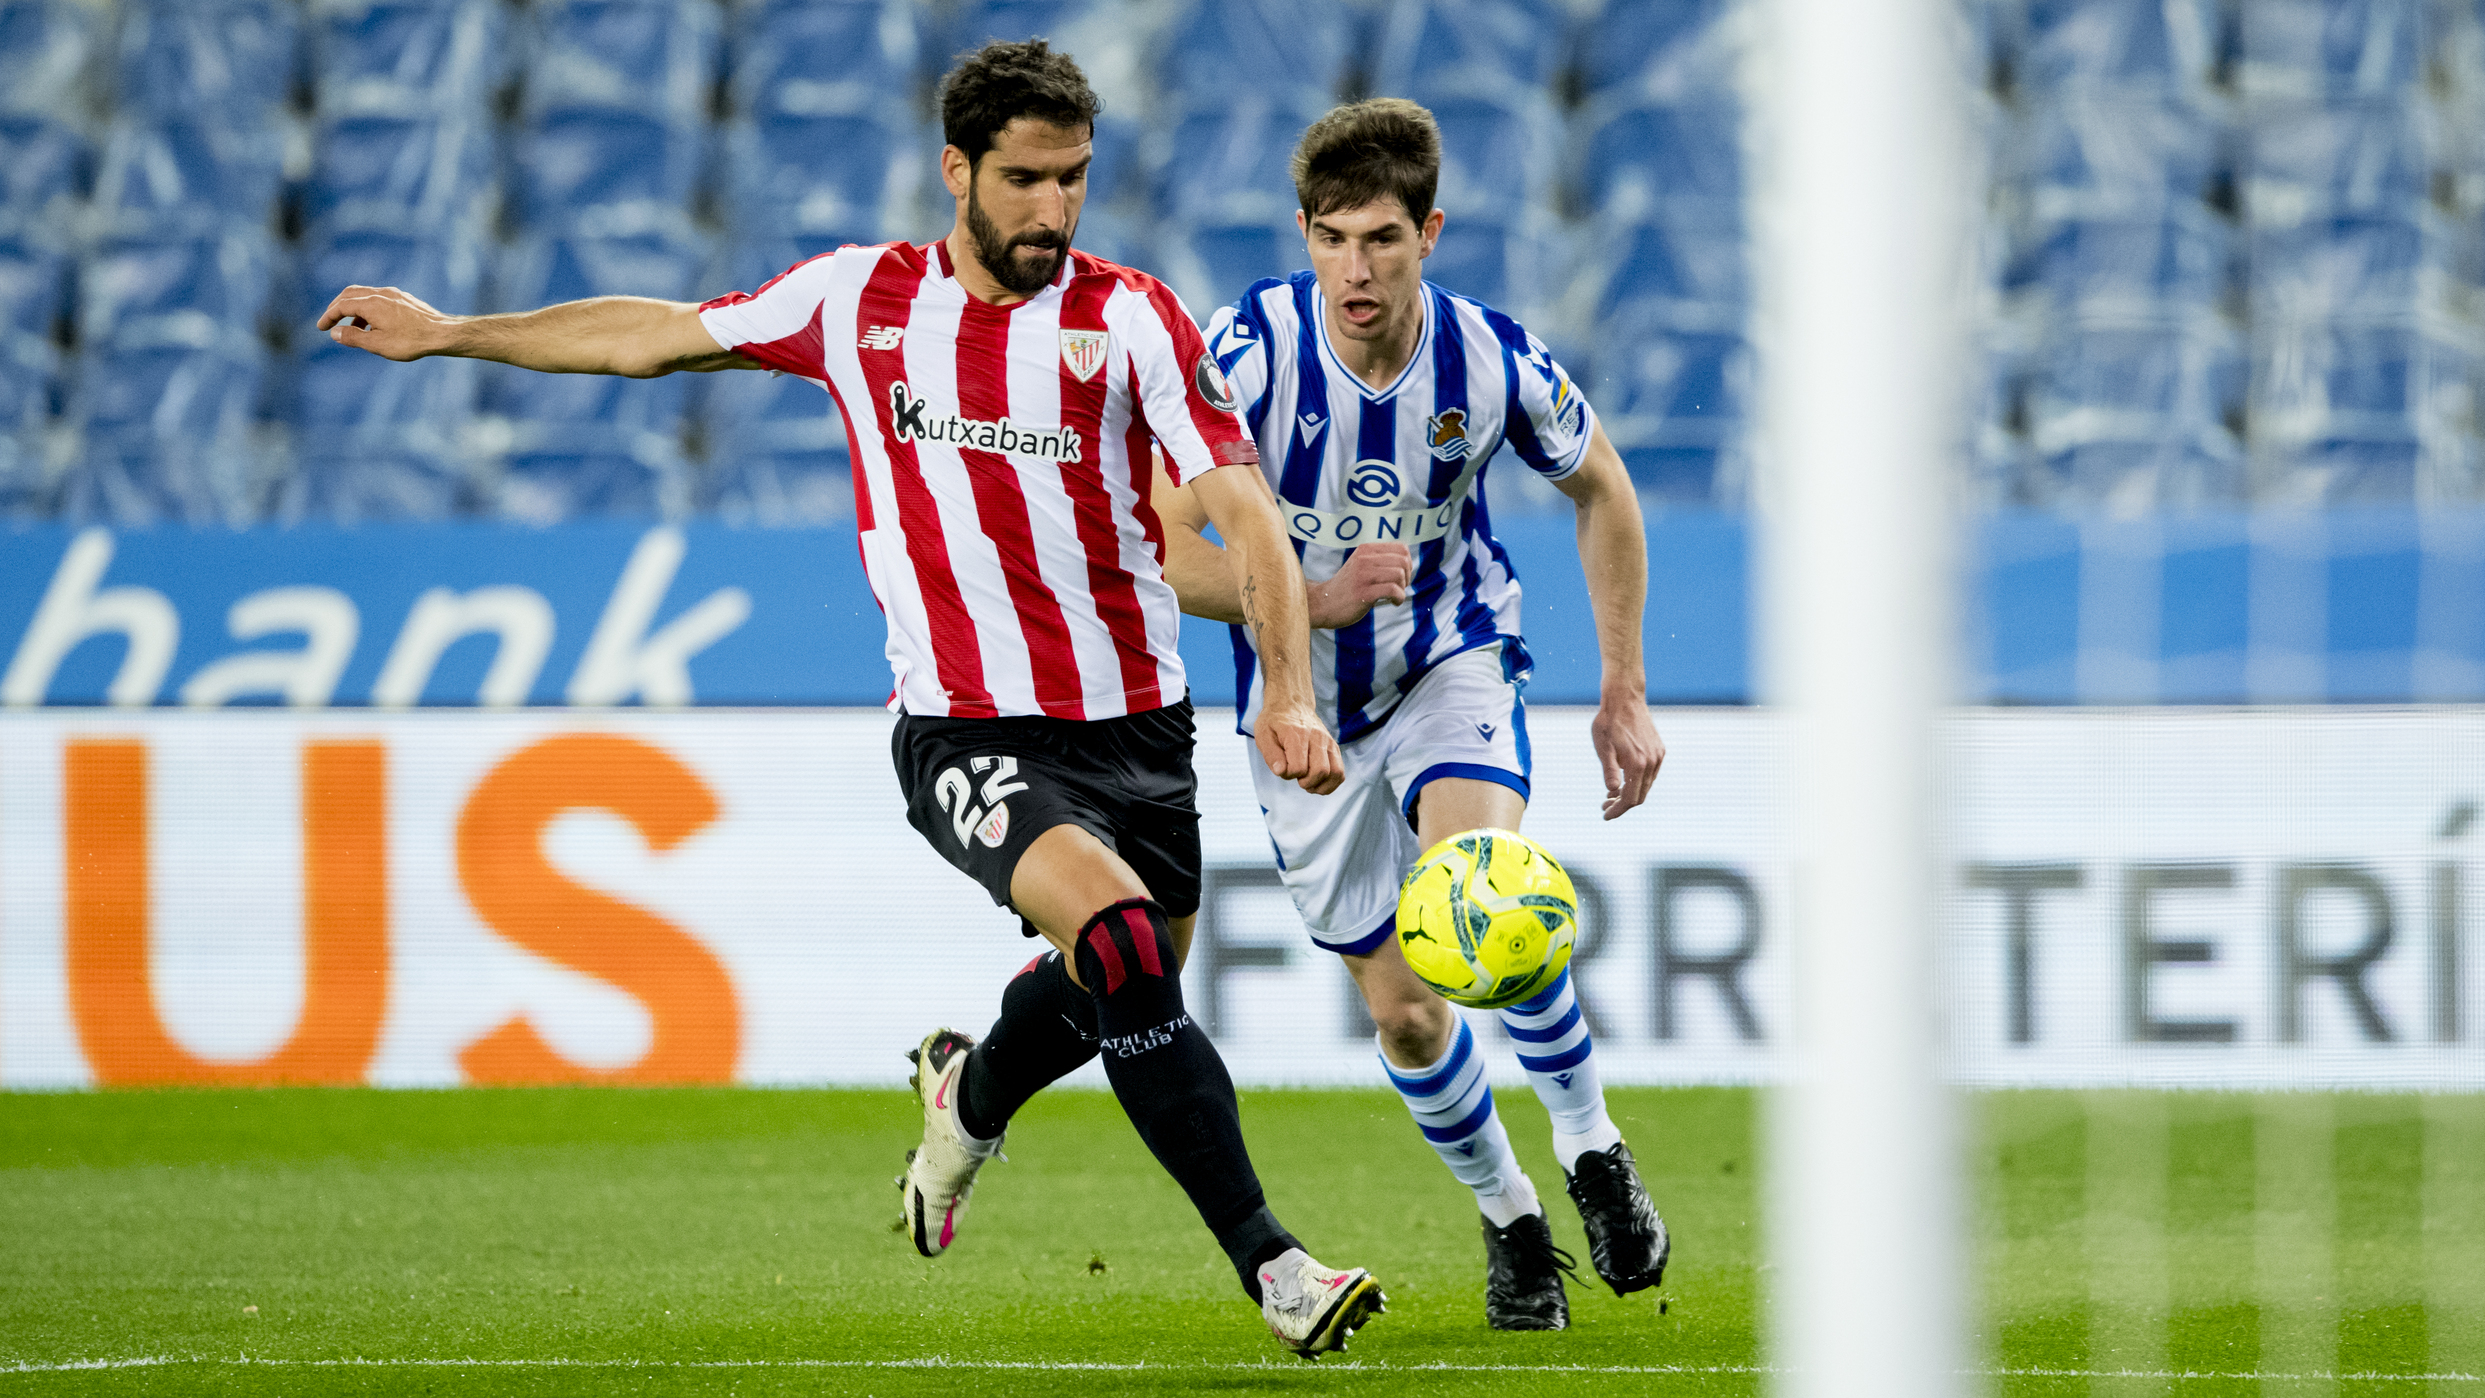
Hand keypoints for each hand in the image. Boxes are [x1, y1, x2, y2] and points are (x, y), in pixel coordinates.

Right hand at [316, 285, 456, 361]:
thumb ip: (353, 338)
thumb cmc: (411, 341)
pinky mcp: (404, 299)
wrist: (443, 334)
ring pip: (365, 296)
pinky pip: (379, 299)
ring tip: (353, 330)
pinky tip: (373, 326)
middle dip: (337, 307)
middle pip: (350, 294)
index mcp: (371, 304)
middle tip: (330, 322)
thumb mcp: (377, 344)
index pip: (342, 306)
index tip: (321, 328)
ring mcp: (394, 294)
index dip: (328, 316)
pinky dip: (369, 310)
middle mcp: (381, 294)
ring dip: (354, 310)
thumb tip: (335, 332)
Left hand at [1255, 702, 1343, 794]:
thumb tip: (1281, 771)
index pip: (1298, 767)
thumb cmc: (1275, 722)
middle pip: (1320, 770)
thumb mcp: (1263, 735)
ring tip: (1309, 784)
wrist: (1292, 704)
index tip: (1282, 769)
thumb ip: (1271, 755)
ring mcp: (1328, 742)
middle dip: (1306, 782)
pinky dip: (1331, 783)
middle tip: (1297, 778)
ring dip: (1321, 786)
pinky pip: (1340, 772)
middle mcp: (1316, 737)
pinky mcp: (1334, 747)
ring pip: (1335, 773)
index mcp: (1296, 734)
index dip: (1288, 774)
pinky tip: (1318, 783)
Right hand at [1306, 543, 1413, 628]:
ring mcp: (1363, 575)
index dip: (1408, 563)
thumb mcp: (1361, 565)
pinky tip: (1393, 602)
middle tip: (1399, 588)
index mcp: (1365, 549)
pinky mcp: (1363, 592)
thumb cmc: (1347, 587)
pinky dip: (1399, 598)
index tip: (1401, 576)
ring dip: (1403, 588)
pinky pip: (1393, 590)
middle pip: (1403, 561)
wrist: (1323, 603)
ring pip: (1399, 574)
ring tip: (1394, 596)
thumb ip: (1379, 560)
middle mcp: (1364, 558)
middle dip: (1407, 577)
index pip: (1401, 547)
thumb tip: (1408, 561)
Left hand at [1590, 690, 1662, 819]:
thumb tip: (1612, 791)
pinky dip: (1638, 781)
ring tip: (1611, 795)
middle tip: (1604, 805)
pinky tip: (1624, 780)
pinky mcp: (1659, 750)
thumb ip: (1609, 770)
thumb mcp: (1603, 747)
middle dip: (1622, 805)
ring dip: (1630, 793)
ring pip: (1646, 785)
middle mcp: (1652, 762)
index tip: (1605, 815)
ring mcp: (1658, 756)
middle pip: (1640, 795)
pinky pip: (1650, 774)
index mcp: (1637, 763)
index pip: (1630, 798)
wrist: (1625, 698)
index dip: (1618, 810)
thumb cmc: (1608, 721)